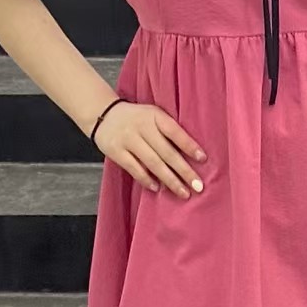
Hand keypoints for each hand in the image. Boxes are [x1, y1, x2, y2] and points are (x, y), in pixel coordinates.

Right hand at [91, 101, 206, 199]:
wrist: (103, 114)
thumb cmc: (136, 117)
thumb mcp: (153, 115)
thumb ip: (168, 129)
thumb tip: (191, 154)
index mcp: (155, 115)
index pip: (175, 131)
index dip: (189, 145)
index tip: (203, 159)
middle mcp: (142, 127)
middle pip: (166, 152)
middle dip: (184, 170)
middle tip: (198, 186)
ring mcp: (128, 139)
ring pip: (152, 163)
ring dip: (169, 180)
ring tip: (183, 192)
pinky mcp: (116, 151)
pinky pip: (134, 168)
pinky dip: (146, 179)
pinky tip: (158, 188)